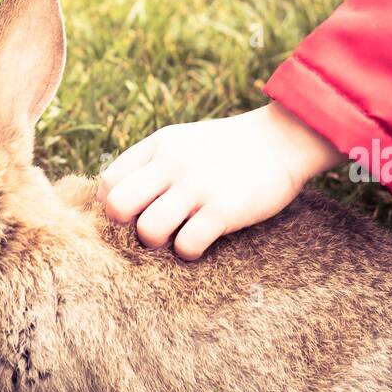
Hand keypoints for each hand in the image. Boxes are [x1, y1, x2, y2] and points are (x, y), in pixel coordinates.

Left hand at [97, 103, 343, 259]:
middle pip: (117, 206)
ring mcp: (197, 186)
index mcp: (159, 145)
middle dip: (125, 228)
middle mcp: (172, 163)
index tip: (132, 215)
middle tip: (148, 229)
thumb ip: (153, 163)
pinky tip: (200, 244)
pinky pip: (186, 245)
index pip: (109, 181)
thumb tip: (119, 198)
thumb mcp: (183, 141)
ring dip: (157, 243)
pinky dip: (188, 253)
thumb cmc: (228, 148)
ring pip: (148, 230)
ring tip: (175, 237)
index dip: (112, 205)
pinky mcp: (223, 209)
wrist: (283, 139)